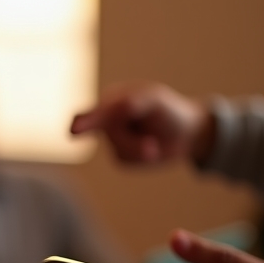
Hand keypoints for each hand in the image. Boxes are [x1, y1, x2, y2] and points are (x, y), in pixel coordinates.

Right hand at [70, 81, 213, 164]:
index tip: (74, 129)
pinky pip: (126, 163)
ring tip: (155, 143)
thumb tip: (118, 107)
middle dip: (134, 142)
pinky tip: (151, 150)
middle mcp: (107, 119)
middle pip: (111, 136)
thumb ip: (133, 102)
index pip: (97, 112)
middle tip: (153, 147)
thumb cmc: (171, 111)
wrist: (189, 133)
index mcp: (112, 99)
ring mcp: (112, 138)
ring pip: (119, 151)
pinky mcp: (121, 156)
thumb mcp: (155, 101)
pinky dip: (143, 159)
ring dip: (142, 150)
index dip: (86, 121)